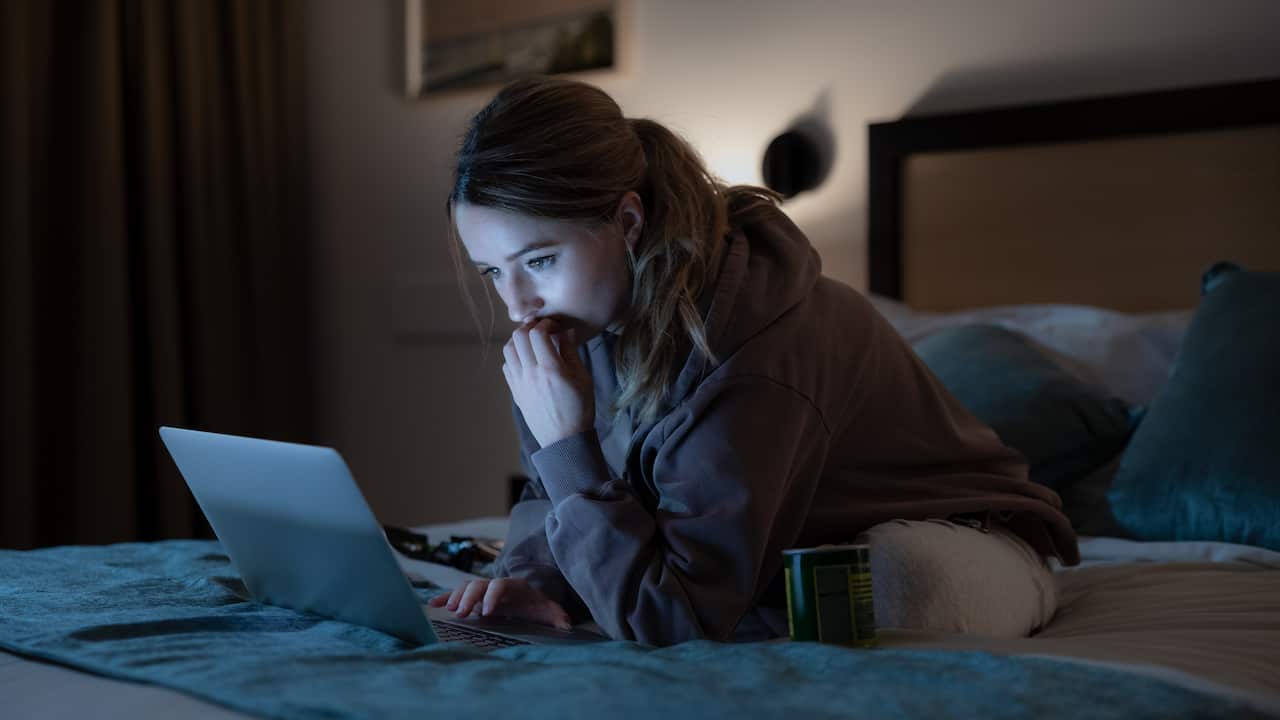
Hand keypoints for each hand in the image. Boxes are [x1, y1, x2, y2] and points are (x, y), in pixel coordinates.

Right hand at [427, 577, 571, 629]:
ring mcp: (483, 589)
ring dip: (456, 597)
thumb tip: (566, 624)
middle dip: (469, 597)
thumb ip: (557, 616)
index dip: (493, 596)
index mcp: (513, 587)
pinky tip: (433, 605)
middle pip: (479, 584)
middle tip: (461, 613)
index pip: (501, 586)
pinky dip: (445, 598)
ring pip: (466, 587)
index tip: (487, 612)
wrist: (528, 597)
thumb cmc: (536, 605)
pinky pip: (457, 593)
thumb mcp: (548, 610)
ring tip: (449, 611)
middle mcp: (495, 585)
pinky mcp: (474, 596)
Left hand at [503, 318, 593, 447]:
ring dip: (519, 341)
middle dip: (530, 327)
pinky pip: (507, 366)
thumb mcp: (582, 378)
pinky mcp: (515, 392)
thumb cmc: (579, 409)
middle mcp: (531, 375)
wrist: (565, 440)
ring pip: (508, 350)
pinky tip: (527, 360)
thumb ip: (571, 352)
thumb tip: (565, 330)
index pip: (538, 333)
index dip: (546, 323)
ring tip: (532, 343)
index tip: (555, 326)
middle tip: (542, 330)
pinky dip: (514, 357)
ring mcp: (520, 384)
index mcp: (551, 370)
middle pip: (518, 337)